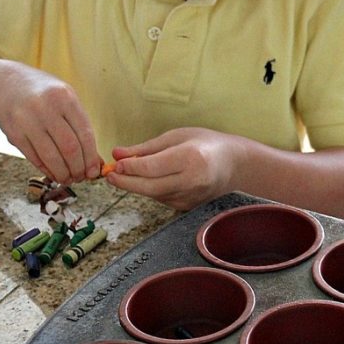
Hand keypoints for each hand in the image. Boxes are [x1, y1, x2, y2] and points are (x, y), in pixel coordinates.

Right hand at [0, 65, 101, 183]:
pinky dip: (46, 170)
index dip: (91, 157)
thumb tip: (95, 162)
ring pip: (51, 156)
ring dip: (62, 173)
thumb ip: (80, 128)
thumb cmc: (44, 96)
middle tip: (81, 177)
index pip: (84, 134)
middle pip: (69, 147)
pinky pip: (34, 157)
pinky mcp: (13, 133)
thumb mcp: (65, 101)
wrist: (7, 85)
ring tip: (68, 178)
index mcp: (64, 98)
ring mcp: (27, 120)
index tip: (94, 171)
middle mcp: (45, 108)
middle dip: (78, 168)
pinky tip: (53, 173)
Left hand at [105, 127, 240, 210]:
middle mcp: (192, 181)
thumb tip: (117, 153)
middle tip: (109, 176)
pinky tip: (147, 180)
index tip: (115, 163)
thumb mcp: (177, 136)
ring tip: (123, 174)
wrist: (234, 165)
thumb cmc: (205, 144)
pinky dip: (150, 190)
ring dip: (136, 186)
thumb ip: (146, 148)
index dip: (130, 167)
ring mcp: (192, 197)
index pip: (152, 167)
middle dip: (126, 182)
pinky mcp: (189, 207)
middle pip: (150, 187)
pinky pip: (162, 199)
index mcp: (190, 158)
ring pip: (154, 195)